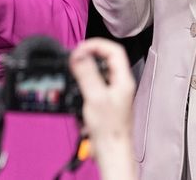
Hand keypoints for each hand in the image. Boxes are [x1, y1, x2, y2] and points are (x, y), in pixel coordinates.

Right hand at [70, 38, 137, 179]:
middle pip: (106, 58)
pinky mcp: (104, 100)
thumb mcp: (95, 97)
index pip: (113, 50)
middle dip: (88, 53)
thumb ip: (87, 74)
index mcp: (123, 80)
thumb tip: (79, 54)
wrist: (110, 150)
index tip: (79, 49)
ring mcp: (112, 92)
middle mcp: (119, 84)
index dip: (96, 45)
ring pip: (99, 69)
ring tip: (72, 68)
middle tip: (73, 58)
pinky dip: (83, 79)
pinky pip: (94, 82)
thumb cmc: (109, 129)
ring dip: (85, 66)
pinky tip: (75, 85)